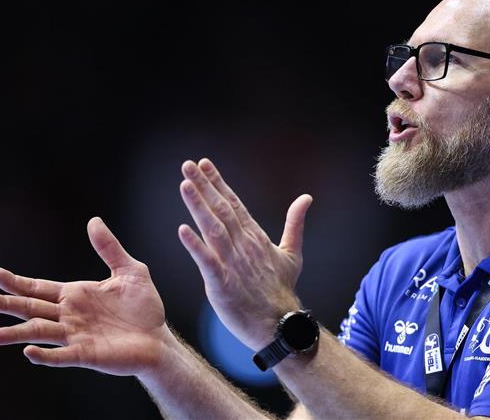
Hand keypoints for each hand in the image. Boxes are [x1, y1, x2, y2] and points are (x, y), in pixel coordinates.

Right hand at [0, 217, 172, 376]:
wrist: (158, 338)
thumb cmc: (143, 308)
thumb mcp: (130, 271)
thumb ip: (109, 248)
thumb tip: (94, 220)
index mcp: (75, 295)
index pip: (39, 288)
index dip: (16, 282)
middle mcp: (69, 315)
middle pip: (32, 309)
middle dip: (8, 304)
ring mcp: (76, 336)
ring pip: (41, 333)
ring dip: (19, 333)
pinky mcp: (87, 354)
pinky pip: (62, 356)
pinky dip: (46, 355)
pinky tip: (29, 352)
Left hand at [177, 158, 312, 350]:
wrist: (281, 325)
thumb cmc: (282, 290)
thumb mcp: (291, 253)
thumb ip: (295, 224)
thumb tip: (306, 197)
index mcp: (255, 237)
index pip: (234, 203)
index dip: (219, 183)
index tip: (204, 164)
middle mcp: (243, 246)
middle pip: (222, 210)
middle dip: (205, 186)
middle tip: (188, 165)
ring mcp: (233, 264)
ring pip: (213, 229)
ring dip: (198, 206)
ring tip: (185, 185)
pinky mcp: (222, 284)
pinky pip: (207, 262)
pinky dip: (195, 246)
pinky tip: (183, 230)